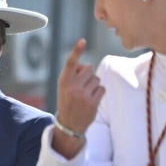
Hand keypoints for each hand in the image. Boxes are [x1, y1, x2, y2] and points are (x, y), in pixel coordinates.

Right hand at [52, 40, 103, 158]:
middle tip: (82, 86)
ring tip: (86, 94)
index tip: (83, 40)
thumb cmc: (68, 101)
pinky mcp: (92, 103)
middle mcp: (72, 87)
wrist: (69, 125)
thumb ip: (73, 74)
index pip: (71, 63)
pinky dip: (99, 92)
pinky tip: (92, 100)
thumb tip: (87, 65)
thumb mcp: (64, 87)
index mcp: (63, 81)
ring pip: (96, 79)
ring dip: (94, 84)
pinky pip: (102, 89)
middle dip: (88, 75)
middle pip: (89, 69)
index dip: (77, 51)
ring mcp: (82, 95)